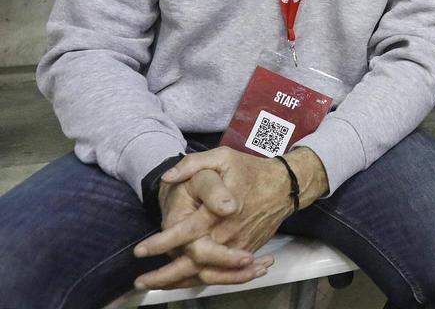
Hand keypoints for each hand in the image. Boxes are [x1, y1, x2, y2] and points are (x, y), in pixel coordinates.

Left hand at [135, 148, 297, 288]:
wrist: (286, 186)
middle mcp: (227, 234)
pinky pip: (223, 273)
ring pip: (207, 273)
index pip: (186, 233)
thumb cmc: (251, 171)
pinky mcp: (246, 252)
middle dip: (165, 276)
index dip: (162, 243)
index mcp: (217, 213)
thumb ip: (194, 164)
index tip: (140, 251)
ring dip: (180, 283)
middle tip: (140, 282)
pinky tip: (183, 284)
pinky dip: (202, 281)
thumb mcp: (223, 157)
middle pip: (194, 262)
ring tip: (156, 286)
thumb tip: (168, 176)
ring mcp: (238, 247)